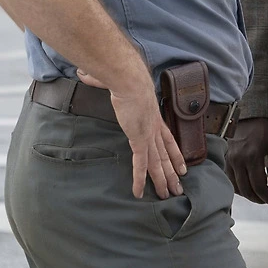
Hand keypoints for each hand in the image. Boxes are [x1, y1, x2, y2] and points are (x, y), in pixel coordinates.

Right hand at [76, 68, 184, 199]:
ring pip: (157, 164)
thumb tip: (84, 72)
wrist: (130, 79)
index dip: (176, 155)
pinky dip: (140, 180)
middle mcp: (154, 129)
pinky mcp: (139, 140)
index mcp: (154, 117)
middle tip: (178, 188)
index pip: (169, 140)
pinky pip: (140, 165)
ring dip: (162, 181)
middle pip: (166, 156)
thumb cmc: (124, 77)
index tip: (183, 167)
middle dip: (172, 173)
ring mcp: (148, 136)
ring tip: (168, 195)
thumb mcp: (116, 82)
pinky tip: (139, 193)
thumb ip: (101, 79)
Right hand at [226, 117, 267, 204]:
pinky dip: (239, 187)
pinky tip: (248, 186)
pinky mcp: (225, 159)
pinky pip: (230, 179)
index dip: (267, 197)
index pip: (259, 185)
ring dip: (248, 194)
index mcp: (253, 156)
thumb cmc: (264, 127)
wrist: (247, 114)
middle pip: (247, 190)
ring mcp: (230, 160)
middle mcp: (238, 160)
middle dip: (258, 199)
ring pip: (236, 187)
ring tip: (259, 195)